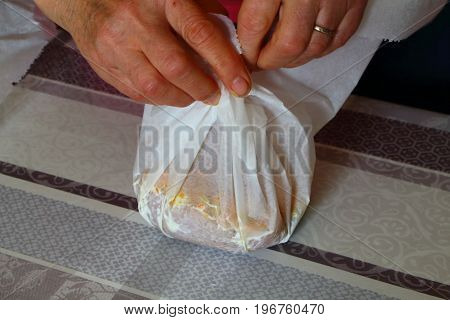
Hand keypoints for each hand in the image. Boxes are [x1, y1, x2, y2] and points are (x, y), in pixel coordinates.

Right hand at [34, 0, 251, 105]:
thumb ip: (204, 16)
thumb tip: (231, 49)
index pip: (200, 35)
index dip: (225, 64)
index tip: (241, 85)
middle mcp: (137, 22)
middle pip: (177, 68)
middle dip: (203, 88)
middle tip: (215, 94)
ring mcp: (116, 46)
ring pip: (155, 87)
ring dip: (181, 98)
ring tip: (192, 95)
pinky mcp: (103, 65)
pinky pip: (136, 93)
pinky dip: (159, 98)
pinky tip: (169, 93)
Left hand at [237, 0, 367, 69]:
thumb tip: (243, 28)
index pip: (255, 25)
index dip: (247, 47)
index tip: (245, 53)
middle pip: (289, 45)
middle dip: (270, 61)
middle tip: (261, 61)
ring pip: (315, 47)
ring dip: (295, 59)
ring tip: (282, 56)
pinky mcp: (357, 0)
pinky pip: (340, 39)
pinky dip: (321, 49)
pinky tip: (308, 46)